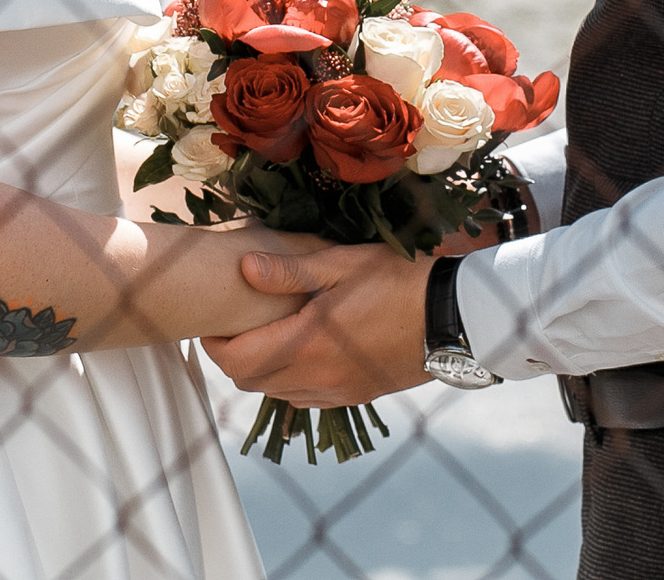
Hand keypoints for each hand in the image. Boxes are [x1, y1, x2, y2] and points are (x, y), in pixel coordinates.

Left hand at [200, 242, 431, 406]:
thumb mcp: (341, 264)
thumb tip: (243, 267)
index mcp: (308, 344)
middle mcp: (317, 378)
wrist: (450, 317)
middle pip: (250, 382)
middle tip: (234, 325)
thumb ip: (288, 271)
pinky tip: (299, 351)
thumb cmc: (396, 281)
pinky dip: (288, 380)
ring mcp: (337, 392)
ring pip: (276, 393)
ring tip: (265, 334)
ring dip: (260, 370)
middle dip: (233, 356)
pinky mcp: (354, 396)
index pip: (237, 361)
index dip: (214, 344)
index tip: (213, 320)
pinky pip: (304, 399)